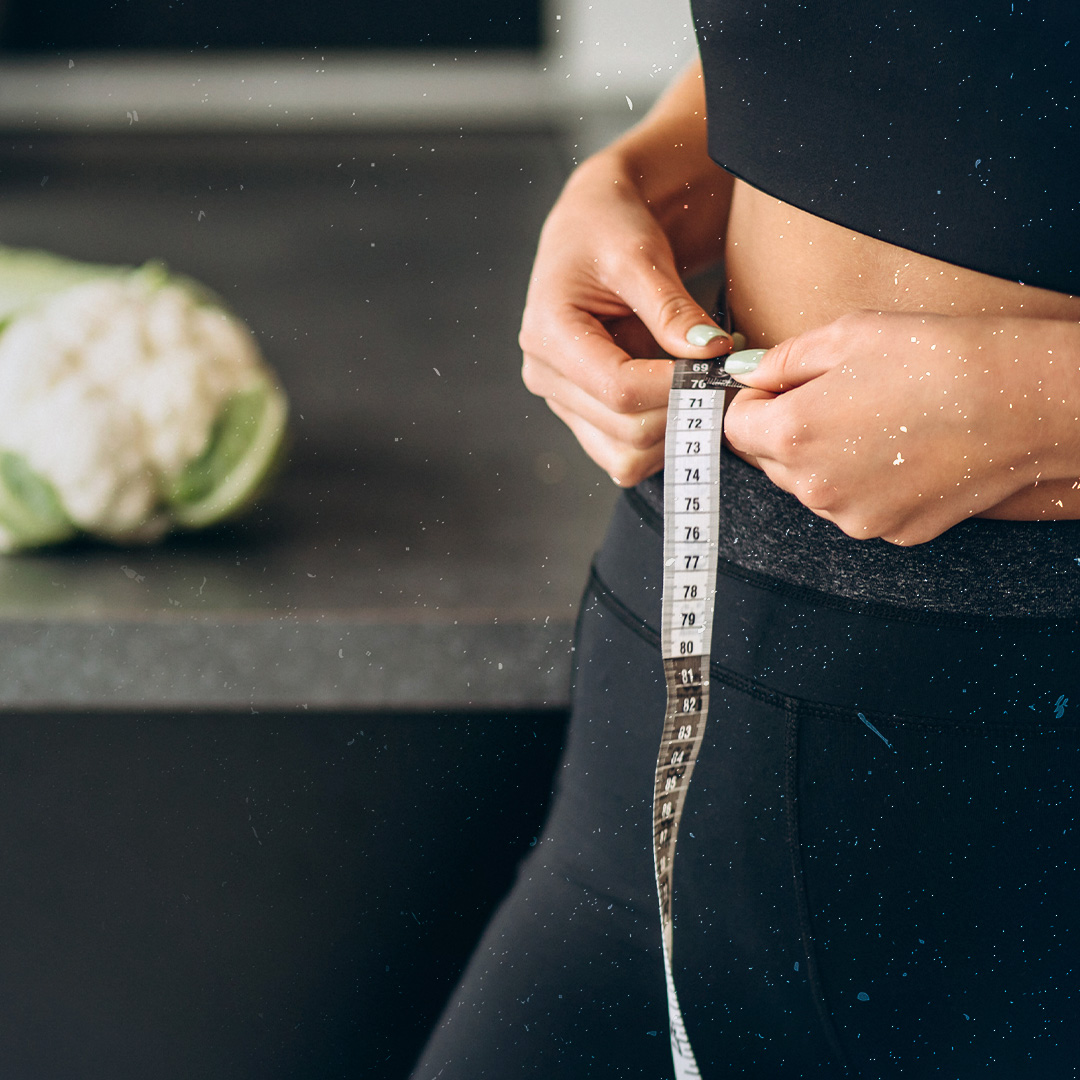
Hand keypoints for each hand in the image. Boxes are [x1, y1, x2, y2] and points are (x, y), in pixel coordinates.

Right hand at [519, 63, 734, 486]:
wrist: (592, 226)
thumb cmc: (610, 228)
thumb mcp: (640, 253)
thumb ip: (671, 308)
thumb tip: (710, 354)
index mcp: (548, 334)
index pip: (618, 388)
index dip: (676, 388)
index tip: (722, 369)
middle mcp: (546, 376)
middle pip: (625, 430)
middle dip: (684, 412)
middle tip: (727, 380)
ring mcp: (563, 401)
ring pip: (626, 458)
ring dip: (676, 434)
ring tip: (705, 389)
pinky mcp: (584, 415)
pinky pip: (627, 456)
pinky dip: (664, 440)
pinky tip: (685, 401)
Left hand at [723, 311, 1079, 544]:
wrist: (1022, 402)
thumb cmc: (938, 358)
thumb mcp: (847, 336)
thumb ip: (783, 359)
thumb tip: (748, 373)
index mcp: (792, 435)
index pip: (735, 428)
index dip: (753, 401)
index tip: (779, 385)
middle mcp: (815, 488)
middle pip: (769, 461)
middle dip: (786, 430)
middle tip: (836, 396)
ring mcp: (853, 517)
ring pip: (812, 487)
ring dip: (824, 459)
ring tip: (877, 421)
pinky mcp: (891, 532)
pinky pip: (855, 506)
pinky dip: (864, 483)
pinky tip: (901, 451)